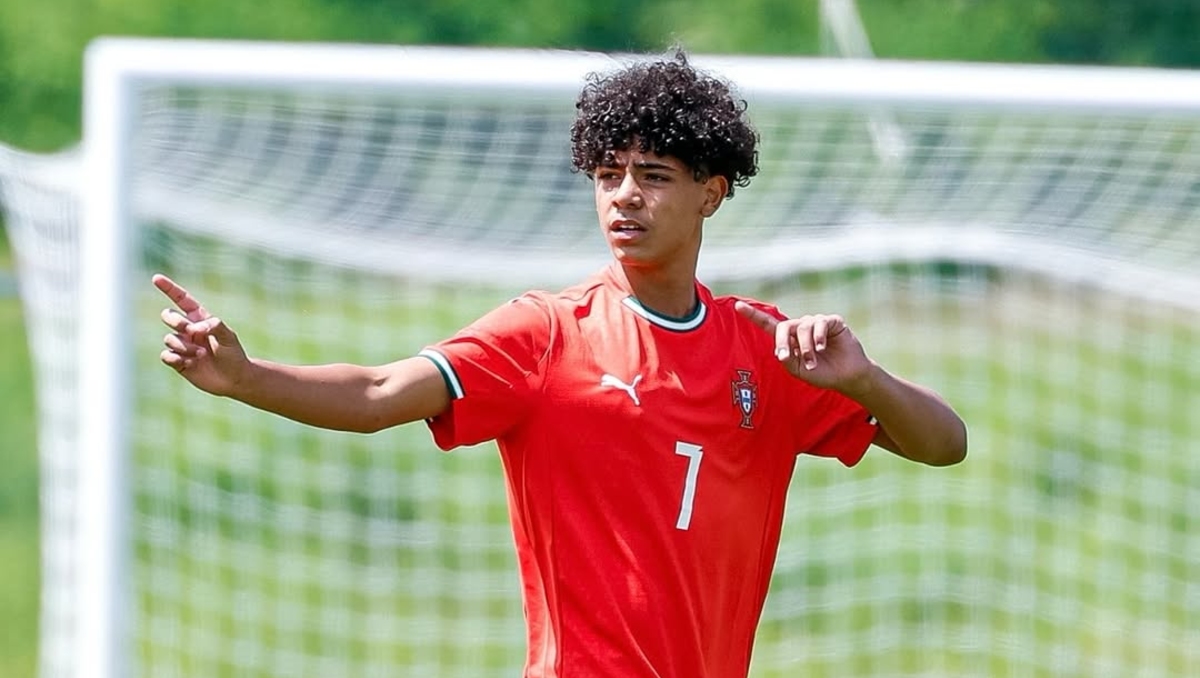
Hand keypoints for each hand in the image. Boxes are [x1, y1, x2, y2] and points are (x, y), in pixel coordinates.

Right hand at [154, 274, 248, 396]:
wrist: (234, 378)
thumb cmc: (233, 354)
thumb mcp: (229, 337)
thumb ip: (213, 326)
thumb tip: (193, 328)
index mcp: (200, 319)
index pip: (182, 300)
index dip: (169, 288)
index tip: (156, 278)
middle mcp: (188, 331)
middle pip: (168, 316)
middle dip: (175, 321)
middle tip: (191, 332)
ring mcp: (182, 345)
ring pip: (169, 338)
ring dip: (184, 347)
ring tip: (201, 355)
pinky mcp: (177, 361)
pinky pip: (165, 355)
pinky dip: (176, 358)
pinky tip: (190, 363)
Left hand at [734, 300, 873, 394]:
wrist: (847, 376)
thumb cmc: (821, 373)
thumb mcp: (798, 370)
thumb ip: (787, 360)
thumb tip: (781, 350)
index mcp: (790, 338)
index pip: (769, 324)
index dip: (753, 314)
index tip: (737, 305)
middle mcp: (801, 327)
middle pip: (784, 326)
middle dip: (783, 342)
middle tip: (787, 357)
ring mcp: (816, 322)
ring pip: (802, 327)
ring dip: (806, 347)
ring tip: (812, 361)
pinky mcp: (832, 321)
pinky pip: (820, 323)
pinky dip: (818, 337)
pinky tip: (822, 347)